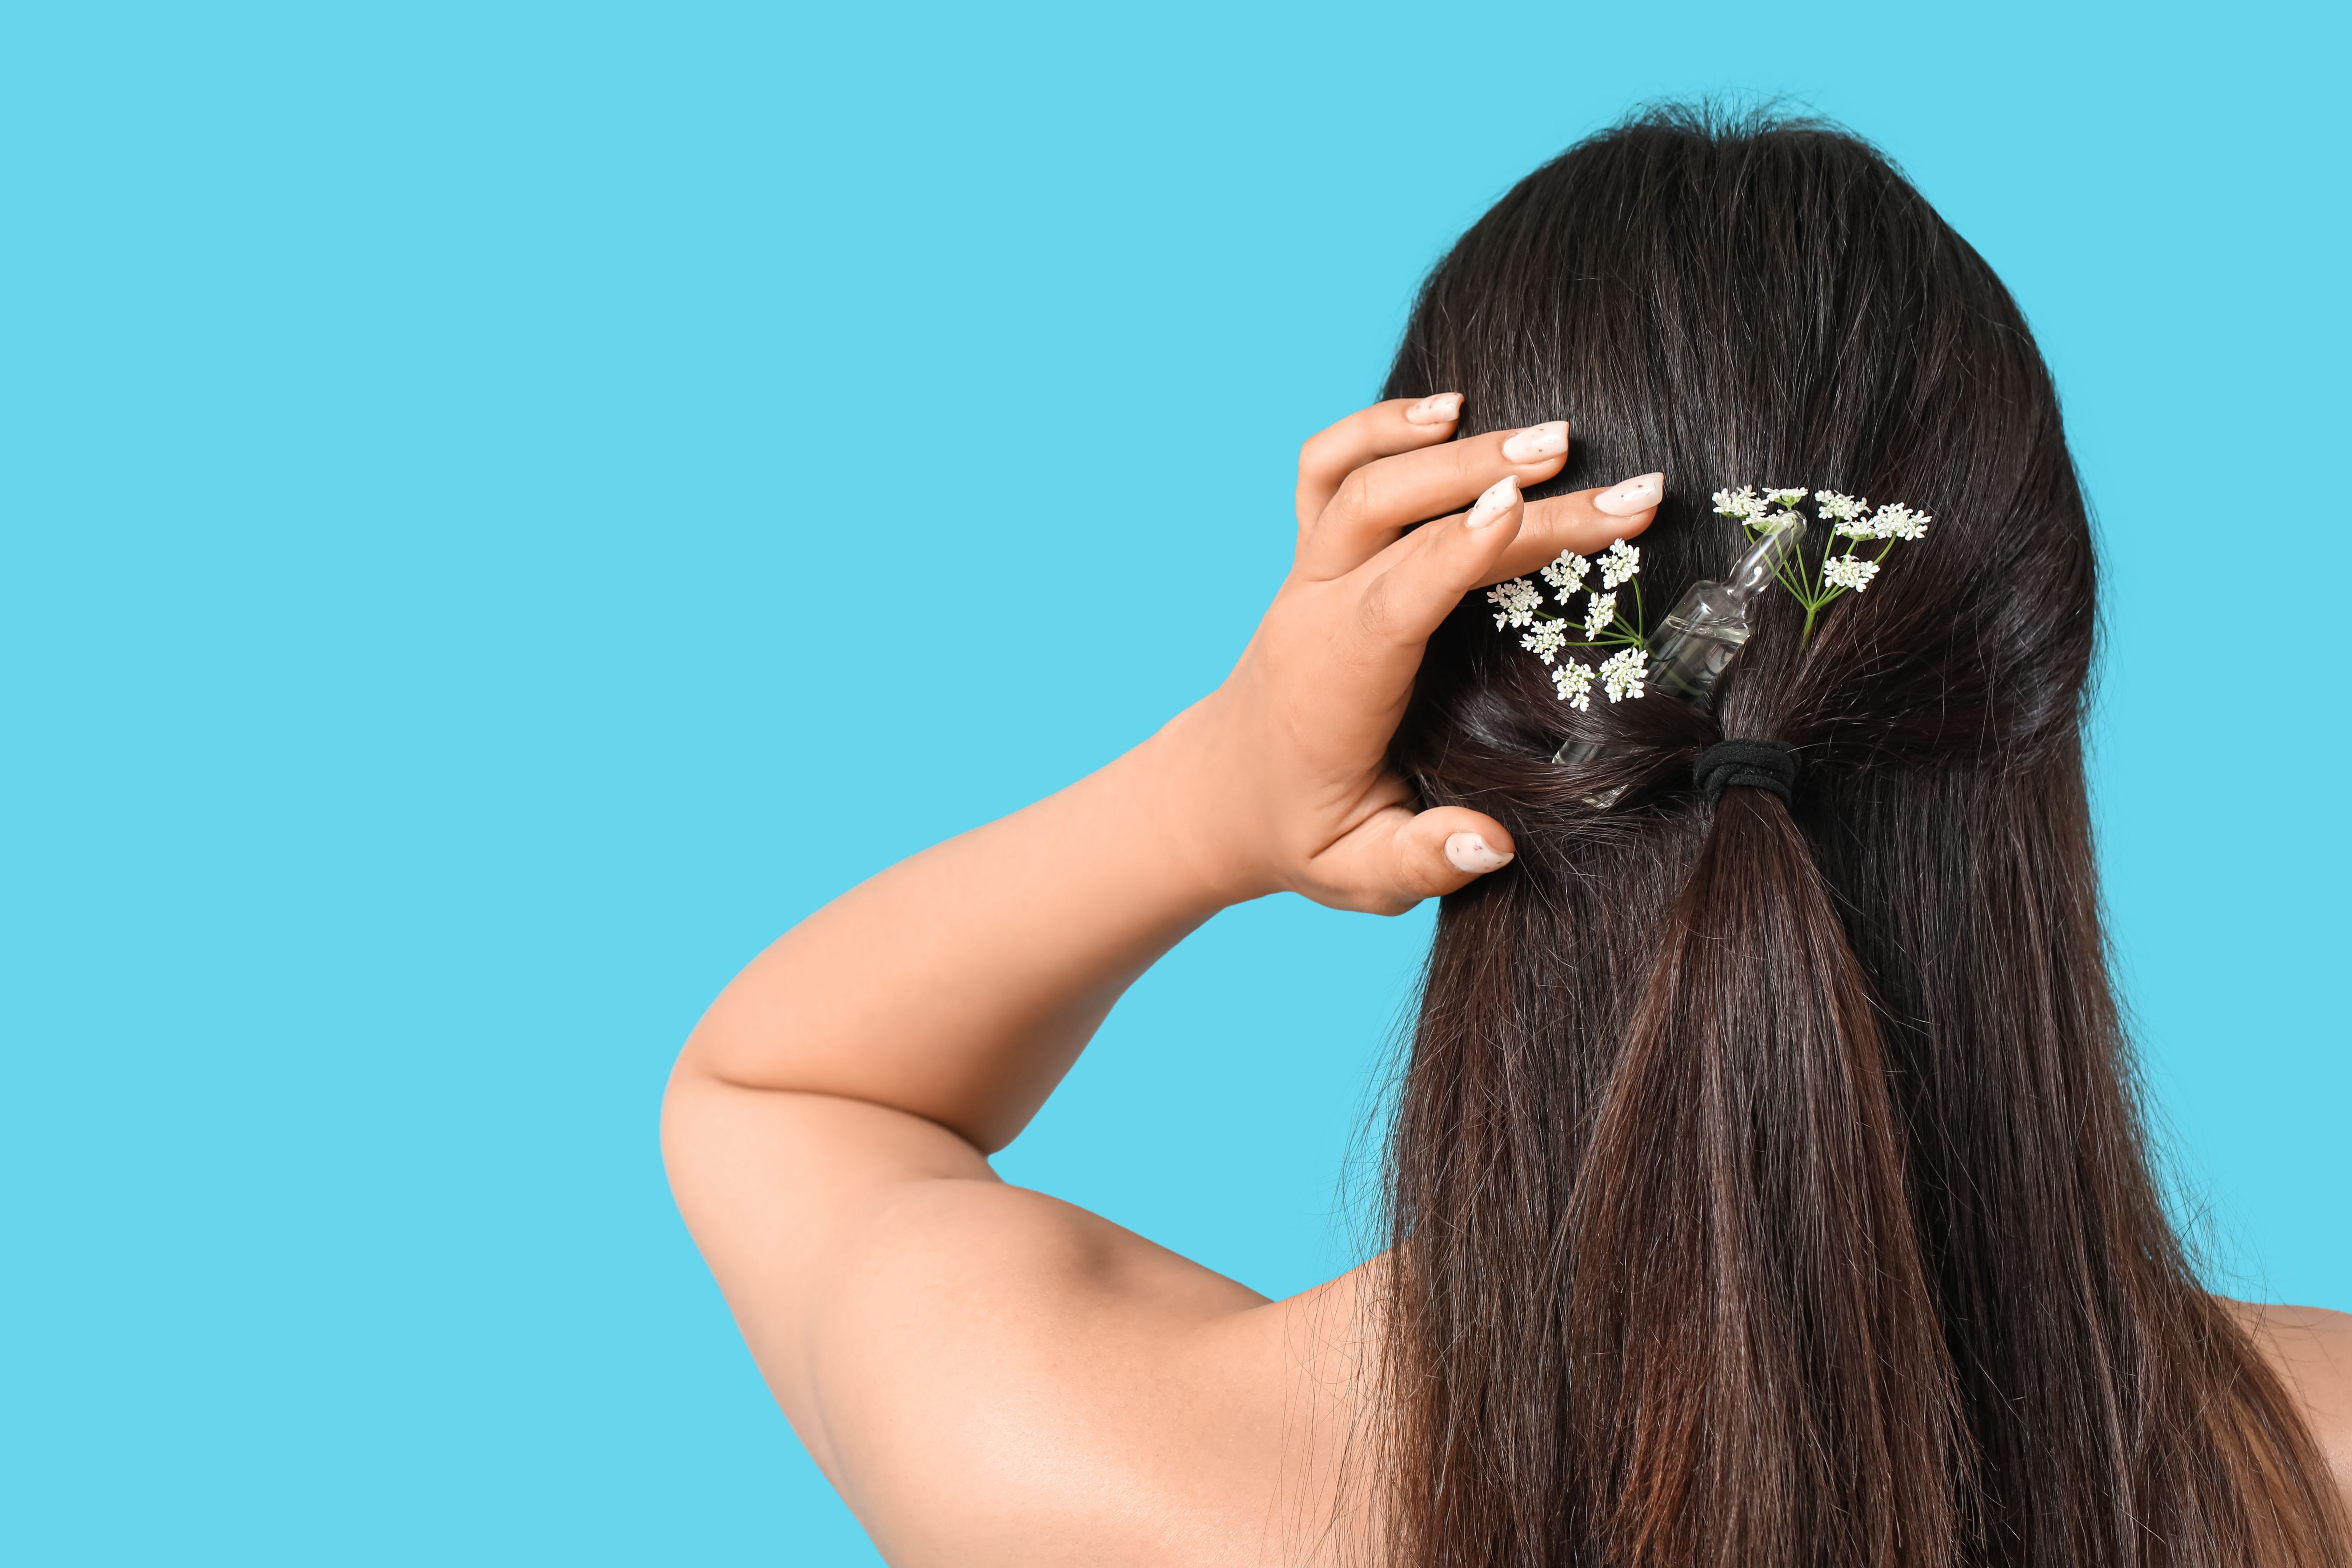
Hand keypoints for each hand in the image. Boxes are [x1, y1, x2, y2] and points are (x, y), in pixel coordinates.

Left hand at [1154, 395, 1661, 914]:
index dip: (1459, 551)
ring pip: (1365, 481)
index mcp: (1335, 681)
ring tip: (1554, 437)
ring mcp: (1308, 577)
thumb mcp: (1356, 874)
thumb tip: (1492, 846)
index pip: (1397, 598)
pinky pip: (1326, 471)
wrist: (1218, 797)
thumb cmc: (1301, 834)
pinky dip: (1379, 428)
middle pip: (1400, 523)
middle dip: (1498, 490)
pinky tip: (1449, 409)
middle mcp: (1316, 613)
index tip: (1522, 508)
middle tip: (1609, 480)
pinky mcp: (1311, 560)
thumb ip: (1421, 862)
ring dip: (1452, 448)